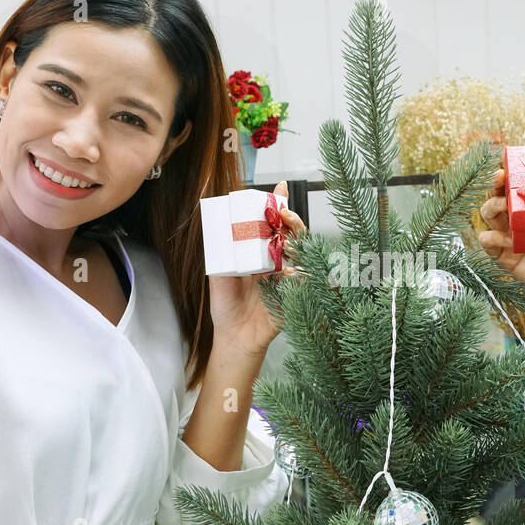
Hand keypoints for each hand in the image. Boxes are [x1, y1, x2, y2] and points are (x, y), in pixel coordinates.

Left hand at [208, 181, 307, 356]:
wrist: (235, 337)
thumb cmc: (226, 307)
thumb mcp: (217, 276)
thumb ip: (221, 255)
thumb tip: (220, 229)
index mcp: (259, 253)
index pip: (271, 224)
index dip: (277, 205)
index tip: (280, 188)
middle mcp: (277, 261)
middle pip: (291, 233)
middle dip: (291, 220)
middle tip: (283, 213)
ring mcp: (288, 276)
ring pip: (302, 251)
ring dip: (298, 240)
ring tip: (288, 235)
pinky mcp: (296, 295)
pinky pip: (307, 280)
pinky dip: (302, 273)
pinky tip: (292, 271)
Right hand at [476, 166, 524, 316]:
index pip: (522, 183)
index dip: (515, 171)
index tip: (515, 162)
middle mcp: (522, 219)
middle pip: (500, 194)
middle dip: (496, 182)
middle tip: (501, 177)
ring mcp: (512, 237)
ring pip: (488, 214)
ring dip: (491, 205)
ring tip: (504, 206)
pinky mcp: (506, 257)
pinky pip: (488, 242)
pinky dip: (491, 237)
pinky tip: (506, 239)